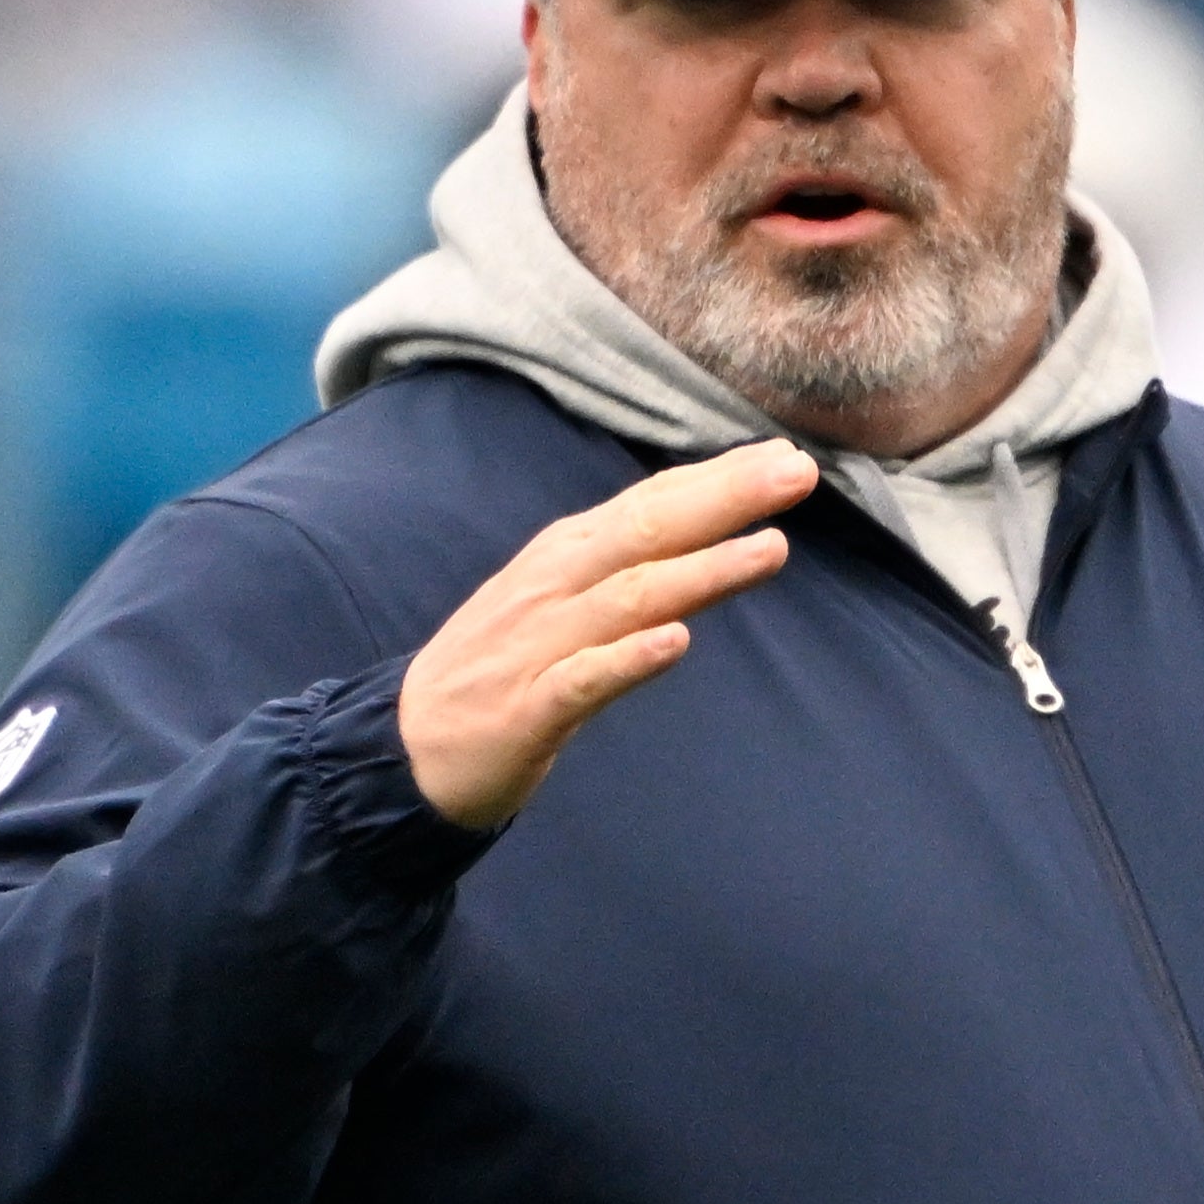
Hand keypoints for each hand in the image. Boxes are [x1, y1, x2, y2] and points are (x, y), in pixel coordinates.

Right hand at [401, 441, 817, 830]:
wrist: (406, 748)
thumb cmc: (499, 669)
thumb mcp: (561, 600)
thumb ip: (627, 566)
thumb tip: (704, 523)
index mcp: (566, 557)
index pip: (649, 504)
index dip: (717, 479)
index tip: (785, 456)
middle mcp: (554, 588)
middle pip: (647, 533)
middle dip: (724, 501)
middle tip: (796, 473)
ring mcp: (538, 646)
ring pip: (628, 600)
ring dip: (699, 573)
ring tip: (769, 551)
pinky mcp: (526, 709)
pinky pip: (582, 681)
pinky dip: (627, 659)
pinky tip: (675, 645)